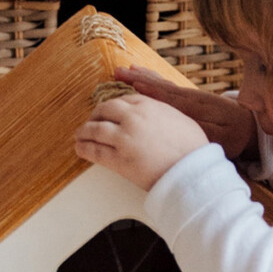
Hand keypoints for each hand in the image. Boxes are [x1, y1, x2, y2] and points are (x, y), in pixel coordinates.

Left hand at [75, 92, 207, 192]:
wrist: (191, 171)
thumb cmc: (192, 148)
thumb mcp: (178, 118)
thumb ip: (161, 112)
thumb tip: (155, 115)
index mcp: (148, 105)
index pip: (122, 100)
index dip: (112, 107)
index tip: (108, 112)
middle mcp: (133, 118)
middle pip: (104, 110)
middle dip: (95, 116)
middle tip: (91, 122)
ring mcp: (124, 138)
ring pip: (95, 129)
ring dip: (84, 131)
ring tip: (80, 135)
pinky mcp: (118, 159)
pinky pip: (95, 151)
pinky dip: (84, 148)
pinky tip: (80, 148)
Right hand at [112, 66, 257, 160]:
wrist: (251, 127)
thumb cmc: (235, 136)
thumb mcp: (220, 137)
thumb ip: (201, 127)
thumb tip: (181, 122)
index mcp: (194, 107)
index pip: (166, 96)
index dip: (147, 88)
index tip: (130, 81)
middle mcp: (190, 98)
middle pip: (160, 86)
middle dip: (139, 78)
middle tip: (118, 70)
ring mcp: (191, 97)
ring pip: (163, 85)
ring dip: (145, 77)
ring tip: (128, 70)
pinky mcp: (192, 100)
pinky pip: (169, 88)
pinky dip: (156, 81)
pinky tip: (147, 79)